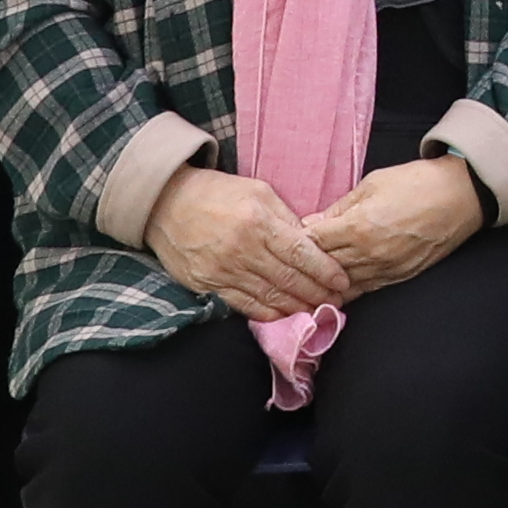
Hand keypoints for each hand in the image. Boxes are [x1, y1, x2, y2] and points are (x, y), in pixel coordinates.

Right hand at [150, 166, 350, 319]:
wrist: (165, 203)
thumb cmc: (216, 193)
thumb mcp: (258, 191)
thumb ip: (286, 217)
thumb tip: (311, 241)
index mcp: (258, 222)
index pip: (301, 253)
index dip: (325, 271)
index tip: (342, 281)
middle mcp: (242, 250)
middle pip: (288, 280)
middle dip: (317, 293)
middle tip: (338, 302)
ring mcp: (223, 271)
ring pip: (269, 297)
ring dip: (297, 308)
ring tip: (318, 312)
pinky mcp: (207, 284)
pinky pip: (243, 305)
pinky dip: (267, 313)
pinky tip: (284, 316)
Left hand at [306, 156, 487, 298]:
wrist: (461, 196)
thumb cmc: (418, 183)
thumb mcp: (373, 183)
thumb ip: (340, 207)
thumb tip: (312, 223)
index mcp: (358, 226)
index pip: (313, 243)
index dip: (298, 241)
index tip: (287, 240)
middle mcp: (369, 253)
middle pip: (323, 267)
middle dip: (305, 265)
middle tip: (289, 264)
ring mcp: (385, 268)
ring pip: (342, 284)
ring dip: (324, 283)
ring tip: (306, 282)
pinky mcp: (399, 276)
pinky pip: (365, 289)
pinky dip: (347, 289)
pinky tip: (334, 288)